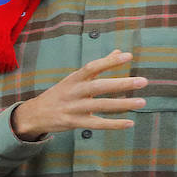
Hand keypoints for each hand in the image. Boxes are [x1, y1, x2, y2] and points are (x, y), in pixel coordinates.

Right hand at [11, 49, 146, 139]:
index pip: (92, 67)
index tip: (128, 56)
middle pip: (98, 87)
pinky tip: (129, 123)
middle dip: (121, 84)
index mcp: (73, 79)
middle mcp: (73, 92)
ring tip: (142, 101)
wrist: (33, 114)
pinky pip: (96, 124)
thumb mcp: (74, 79)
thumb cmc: (59, 94)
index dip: (109, 62)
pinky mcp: (73, 122)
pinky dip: (113, 124)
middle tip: (143, 81)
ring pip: (100, 106)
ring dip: (122, 104)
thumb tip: (118, 52)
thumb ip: (98, 67)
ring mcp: (72, 108)